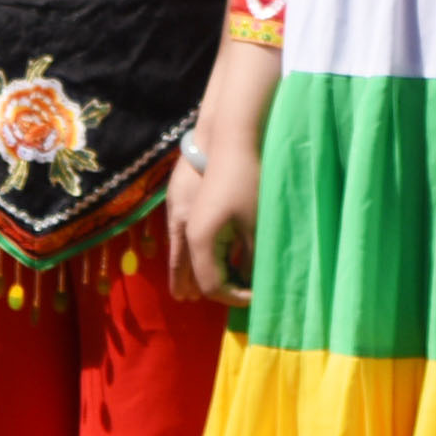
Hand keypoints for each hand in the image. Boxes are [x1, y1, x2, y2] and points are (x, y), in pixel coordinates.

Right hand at [171, 134, 259, 307]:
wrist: (227, 138)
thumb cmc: (246, 181)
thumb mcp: (254, 225)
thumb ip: (250, 258)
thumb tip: (252, 282)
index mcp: (200, 240)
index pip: (212, 285)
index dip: (235, 297)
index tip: (256, 297)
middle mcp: (184, 232)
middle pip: (195, 275)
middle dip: (217, 290)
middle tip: (241, 297)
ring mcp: (179, 218)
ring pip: (188, 259)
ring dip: (207, 275)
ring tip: (229, 286)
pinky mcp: (181, 206)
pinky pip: (190, 242)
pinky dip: (203, 256)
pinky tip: (219, 259)